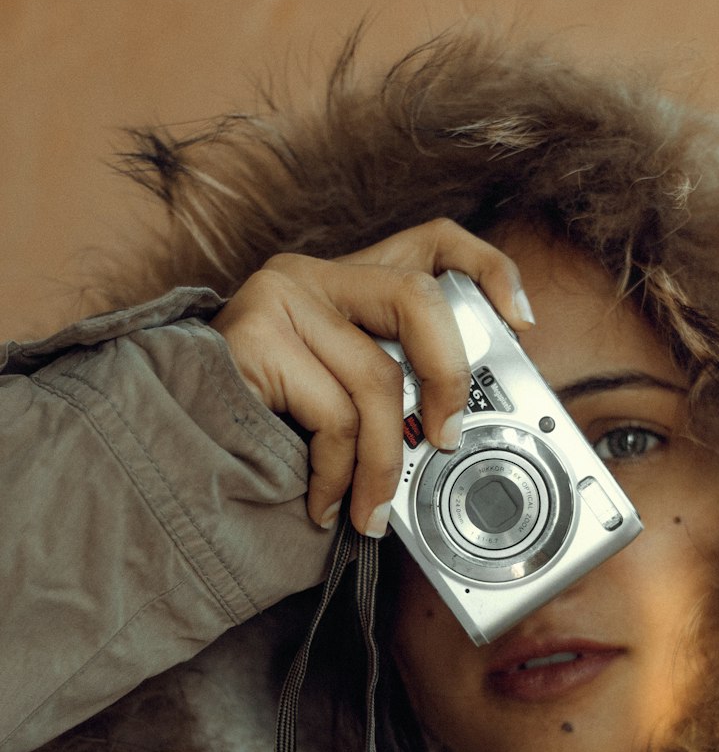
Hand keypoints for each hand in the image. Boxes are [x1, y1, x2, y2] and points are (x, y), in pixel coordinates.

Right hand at [208, 219, 533, 533]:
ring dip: (385, 463)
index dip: (488, 269)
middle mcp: (314, 274)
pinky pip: (331, 414)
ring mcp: (280, 297)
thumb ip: (386, 389)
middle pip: (418, 297)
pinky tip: (325, 503)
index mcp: (346, 281)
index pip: (432, 239)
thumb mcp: (336, 396)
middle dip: (450, 377)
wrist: (165, 445)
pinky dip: (338, 474)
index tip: (521, 320)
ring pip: (377, 377)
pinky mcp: (253, 336)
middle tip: (448, 440)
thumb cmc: (260, 427)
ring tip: (373, 512)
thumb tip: (452, 434)